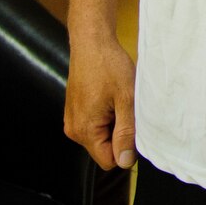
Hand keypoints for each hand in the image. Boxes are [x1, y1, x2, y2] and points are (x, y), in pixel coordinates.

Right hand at [63, 33, 137, 171]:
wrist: (91, 42)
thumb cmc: (109, 66)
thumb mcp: (126, 99)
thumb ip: (126, 132)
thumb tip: (124, 161)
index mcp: (84, 130)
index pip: (109, 161)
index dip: (126, 148)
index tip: (133, 125)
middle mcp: (74, 130)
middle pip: (104, 149)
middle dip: (119, 134)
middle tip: (126, 107)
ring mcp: (72, 120)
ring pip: (100, 136)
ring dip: (113, 123)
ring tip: (117, 100)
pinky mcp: (75, 111)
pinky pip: (94, 124)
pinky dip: (106, 115)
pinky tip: (110, 96)